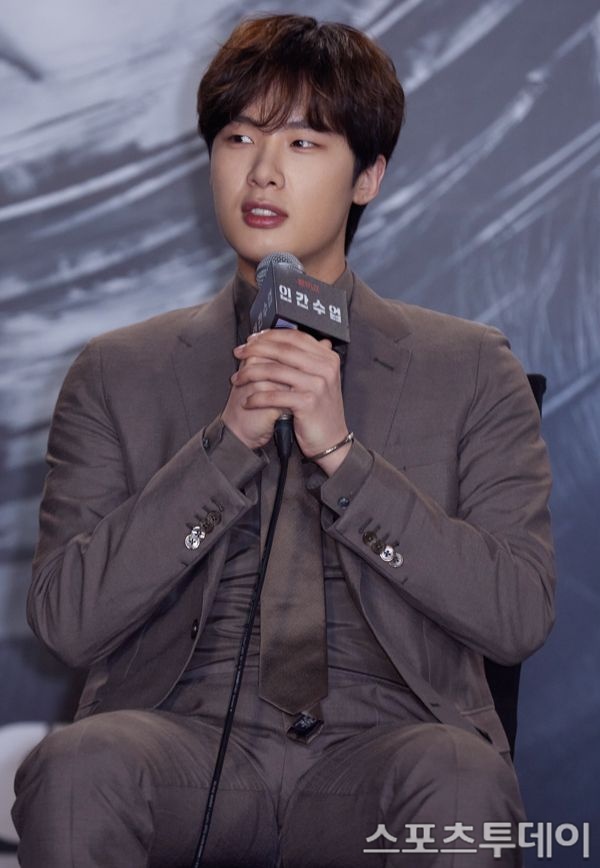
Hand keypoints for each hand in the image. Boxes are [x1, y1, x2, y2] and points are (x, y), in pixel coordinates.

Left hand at [231, 329, 350, 472]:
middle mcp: (325, 367)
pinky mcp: (307, 402)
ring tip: (238, 378)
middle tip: (239, 353)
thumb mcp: (318, 378)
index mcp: (327, 357)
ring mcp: (317, 384)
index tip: (251, 339)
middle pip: (283, 350)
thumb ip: (303, 358)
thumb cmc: (320, 410)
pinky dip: (256, 397)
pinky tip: (248, 400)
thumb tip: (276, 339)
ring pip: (275, 370)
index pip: (294, 336)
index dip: (269, 335)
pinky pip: (274, 395)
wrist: (332, 439)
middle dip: (255, 349)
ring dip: (250, 373)